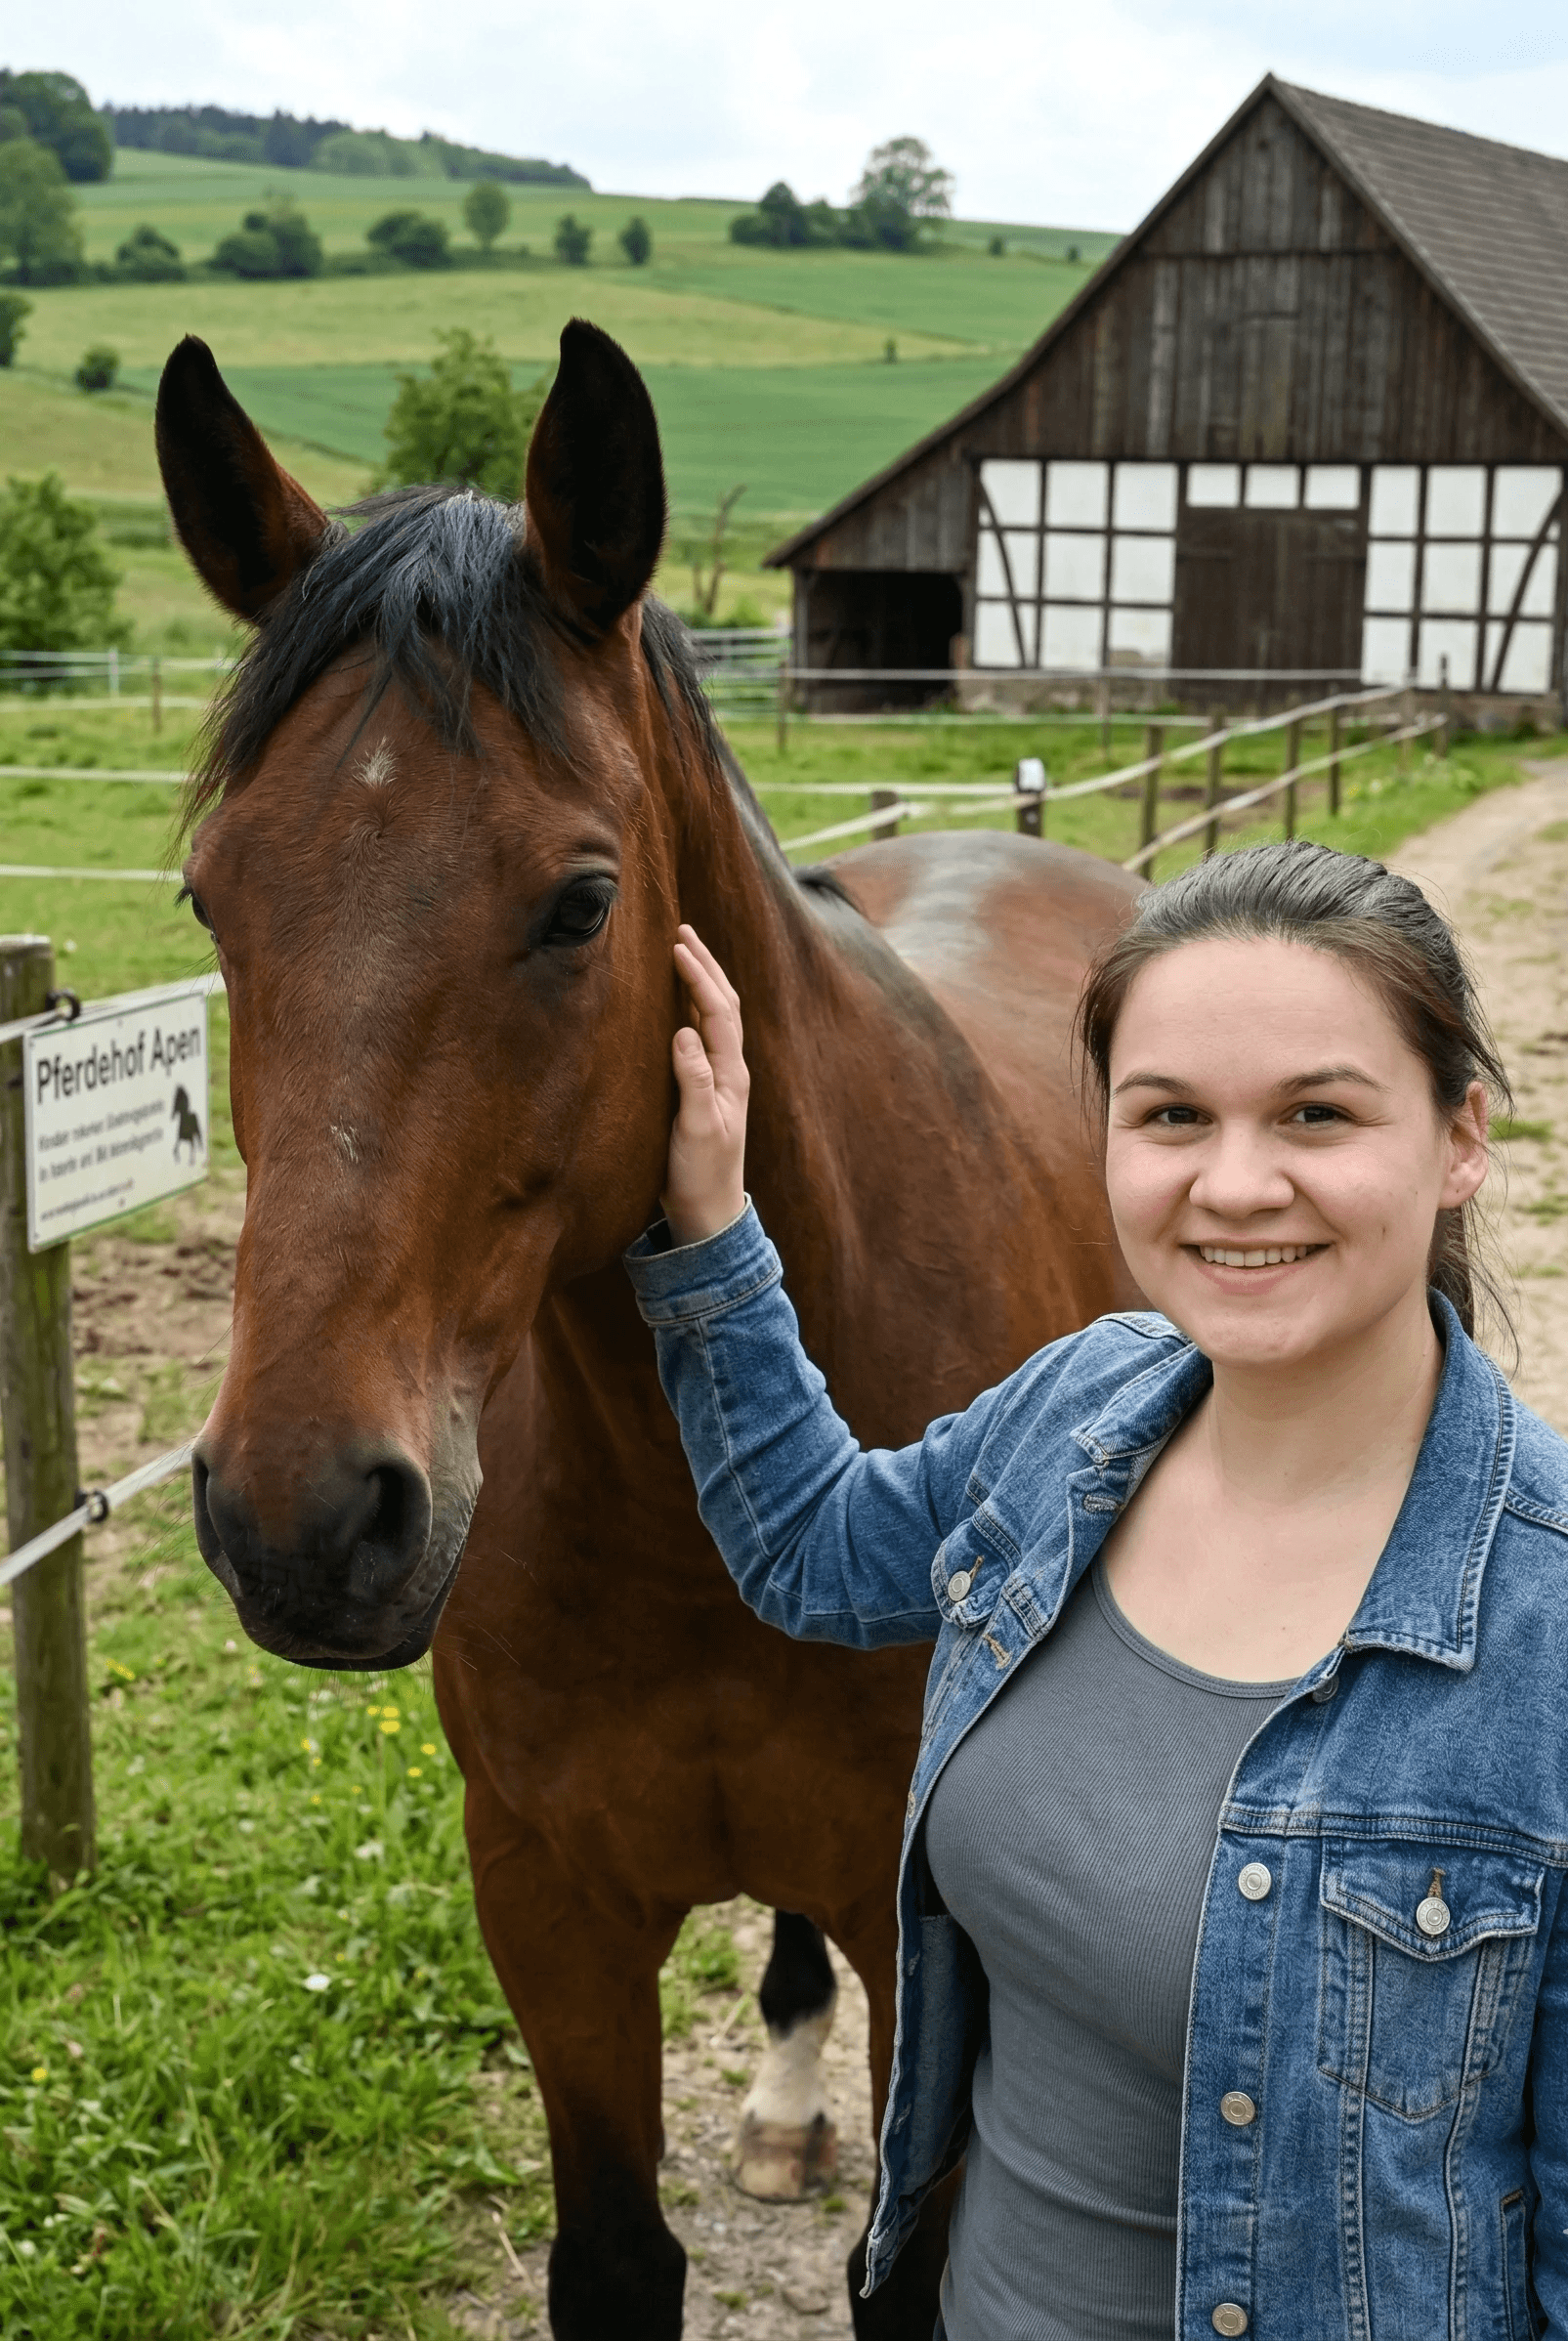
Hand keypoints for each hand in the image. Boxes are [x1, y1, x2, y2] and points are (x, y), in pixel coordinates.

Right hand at [663, 925, 749, 1246]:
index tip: (676, 944)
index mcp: (731, 1074)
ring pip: (715, 1018)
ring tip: (682, 954)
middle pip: (723, 1005)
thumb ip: (693, 1079)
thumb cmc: (701, 1175)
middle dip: (705, 965)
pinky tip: (675, 1004)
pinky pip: (702, 1037)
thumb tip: (683, 1030)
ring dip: (701, 982)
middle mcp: (729, 1071)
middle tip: (682, 931)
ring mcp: (719, 1081)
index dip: (698, 975)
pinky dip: (691, 1009)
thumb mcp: (695, 1128)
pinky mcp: (703, 1092)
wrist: (707, 1214)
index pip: (717, 1011)